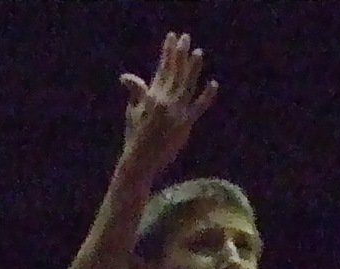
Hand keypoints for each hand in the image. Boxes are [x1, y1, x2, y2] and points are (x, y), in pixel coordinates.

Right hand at [118, 32, 217, 180]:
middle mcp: (163, 100)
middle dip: (179, 54)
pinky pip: (198, 107)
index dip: (167, 52)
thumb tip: (126, 77)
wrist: (141, 159)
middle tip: (185, 37)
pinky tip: (213, 84)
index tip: (171, 38)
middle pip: (174, 72)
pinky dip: (206, 96)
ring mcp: (175, 112)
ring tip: (198, 53)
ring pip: (186, 84)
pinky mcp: (184, 124)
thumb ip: (136, 93)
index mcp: (150, 95)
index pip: (161, 68)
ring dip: (192, 68)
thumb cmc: (135, 136)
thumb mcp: (132, 111)